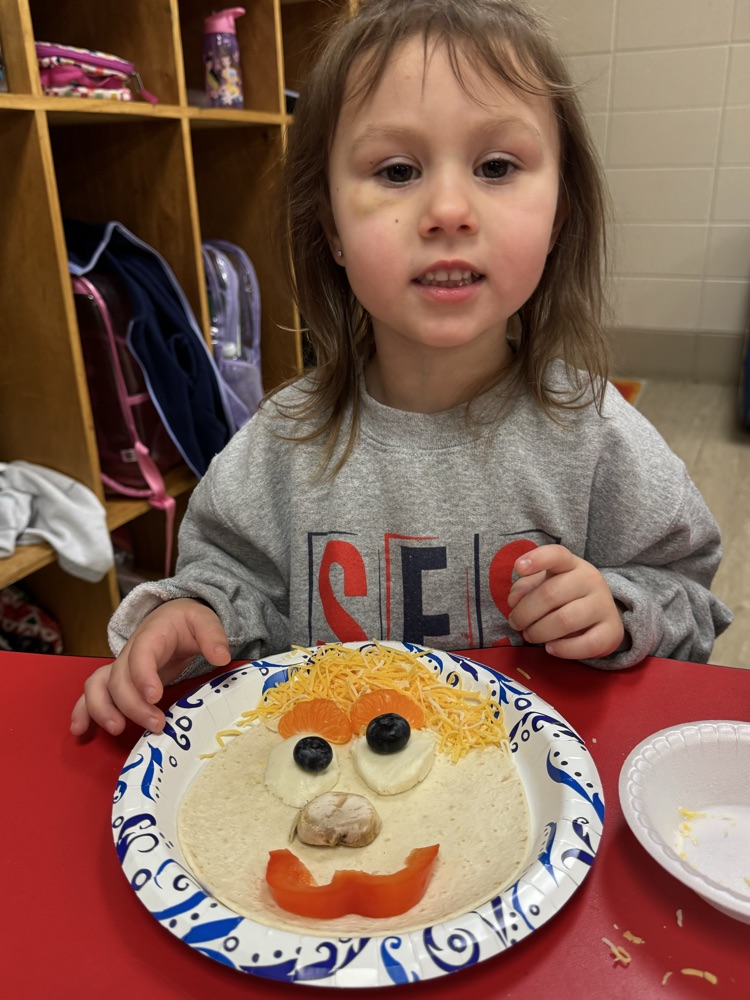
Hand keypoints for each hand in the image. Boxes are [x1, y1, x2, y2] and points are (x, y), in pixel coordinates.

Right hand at [70, 599, 230, 736]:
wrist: (172, 617)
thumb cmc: (187, 621)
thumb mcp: (204, 620)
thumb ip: (214, 636)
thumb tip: (221, 657)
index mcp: (151, 635)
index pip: (141, 654)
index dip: (143, 676)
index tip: (155, 696)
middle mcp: (130, 651)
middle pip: (120, 678)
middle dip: (133, 705)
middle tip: (157, 725)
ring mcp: (120, 666)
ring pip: (98, 685)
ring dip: (102, 709)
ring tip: (117, 729)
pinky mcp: (117, 679)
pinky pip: (93, 693)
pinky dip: (83, 710)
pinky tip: (80, 730)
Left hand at [506, 545, 624, 658]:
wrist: (604, 618)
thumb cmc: (567, 598)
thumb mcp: (546, 585)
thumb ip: (526, 588)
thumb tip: (514, 600)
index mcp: (572, 564)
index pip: (557, 555)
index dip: (537, 559)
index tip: (518, 567)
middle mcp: (591, 580)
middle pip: (550, 594)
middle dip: (525, 612)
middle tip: (515, 623)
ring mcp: (604, 605)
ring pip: (565, 620)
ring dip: (539, 632)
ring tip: (529, 636)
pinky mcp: (612, 631)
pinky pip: (585, 644)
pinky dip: (562, 649)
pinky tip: (550, 648)